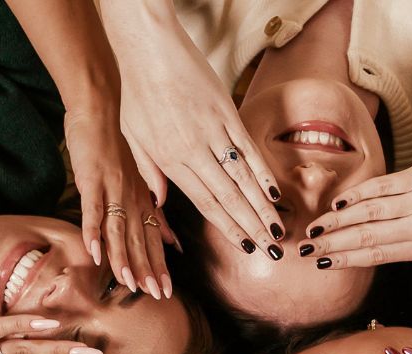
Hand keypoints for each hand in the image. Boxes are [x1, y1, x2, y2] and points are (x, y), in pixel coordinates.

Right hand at [64, 105, 174, 300]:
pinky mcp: (92, 183)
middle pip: (141, 241)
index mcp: (143, 201)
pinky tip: (95, 254)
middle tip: (155, 296)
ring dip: (124, 258)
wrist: (98, 112)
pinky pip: (94, 212)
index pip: (154, 240)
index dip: (159, 266)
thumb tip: (173, 240)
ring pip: (120, 231)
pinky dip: (94, 233)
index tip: (165, 290)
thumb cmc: (114, 148)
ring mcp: (112, 191)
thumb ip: (154, 212)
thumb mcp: (140, 181)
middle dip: (148, 270)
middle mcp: (132, 199)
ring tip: (128, 284)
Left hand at [113, 16, 283, 254]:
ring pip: (243, 179)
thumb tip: (160, 203)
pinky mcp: (227, 114)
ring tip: (278, 229)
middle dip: (252, 227)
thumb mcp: (133, 135)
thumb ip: (148, 171)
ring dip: (262, 208)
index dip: (228, 229)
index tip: (246, 248)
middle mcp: (194, 151)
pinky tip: (274, 193)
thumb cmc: (139, 90)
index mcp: (171, 160)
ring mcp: (213, 132)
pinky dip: (263, 173)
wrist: (150, 46)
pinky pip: (248, 150)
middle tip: (271, 249)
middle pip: (229, 198)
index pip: (205, 204)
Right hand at [305, 137, 411, 315]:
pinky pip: (384, 186)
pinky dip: (360, 193)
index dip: (349, 261)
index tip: (324, 265)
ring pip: (370, 212)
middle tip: (306, 250)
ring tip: (314, 228)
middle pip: (368, 237)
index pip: (380, 256)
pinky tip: (340, 202)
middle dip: (334, 244)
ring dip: (339, 221)